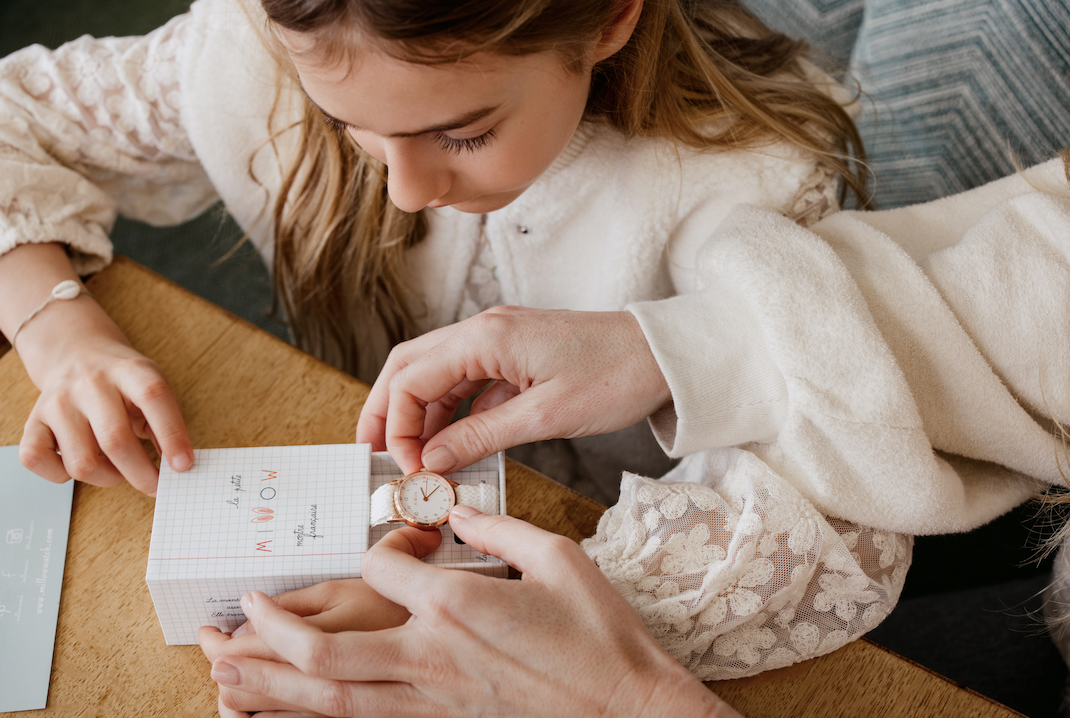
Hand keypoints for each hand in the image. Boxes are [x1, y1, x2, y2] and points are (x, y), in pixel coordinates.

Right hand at [1, 243, 192, 493]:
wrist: (75, 352)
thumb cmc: (122, 381)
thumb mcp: (152, 386)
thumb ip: (165, 422)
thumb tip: (177, 467)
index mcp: (129, 371)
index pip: (153, 397)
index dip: (172, 435)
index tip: (184, 466)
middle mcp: (90, 384)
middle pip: (115, 439)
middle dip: (141, 474)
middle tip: (154, 485)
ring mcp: (57, 403)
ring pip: (81, 462)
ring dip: (106, 478)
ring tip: (118, 470)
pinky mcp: (32, 421)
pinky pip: (39, 462)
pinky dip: (61, 476)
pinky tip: (79, 463)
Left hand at [204, 508, 736, 717]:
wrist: (625, 711)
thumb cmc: (599, 636)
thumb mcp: (559, 560)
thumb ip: (498, 529)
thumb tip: (460, 514)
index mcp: (456, 604)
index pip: (382, 565)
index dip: (383, 545)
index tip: (401, 541)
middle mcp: (429, 654)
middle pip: (325, 647)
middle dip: (269, 634)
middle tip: (237, 614)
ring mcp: (430, 697)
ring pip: (330, 696)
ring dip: (271, 684)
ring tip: (226, 671)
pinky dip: (313, 715)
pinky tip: (287, 709)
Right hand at [356, 306, 670, 474]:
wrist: (665, 356)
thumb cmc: (616, 376)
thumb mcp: (546, 415)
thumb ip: (482, 436)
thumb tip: (431, 461)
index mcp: (486, 337)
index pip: (411, 378)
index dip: (396, 426)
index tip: (406, 470)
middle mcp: (483, 331)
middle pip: (410, 368)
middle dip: (386, 412)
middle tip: (375, 456)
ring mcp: (497, 341)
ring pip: (435, 376)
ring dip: (418, 416)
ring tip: (413, 461)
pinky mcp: (513, 355)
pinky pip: (467, 384)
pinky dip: (451, 414)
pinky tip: (452, 446)